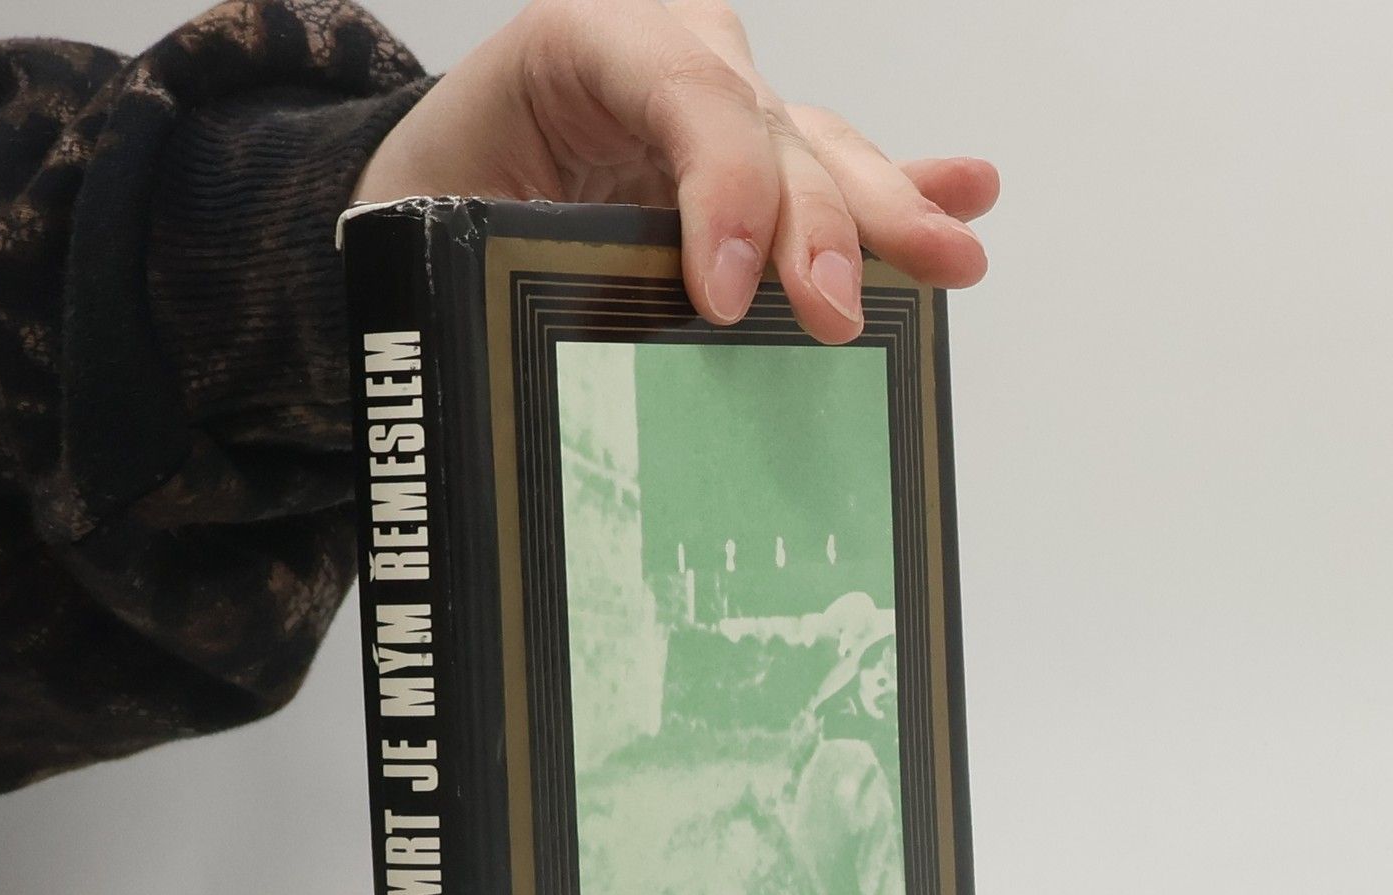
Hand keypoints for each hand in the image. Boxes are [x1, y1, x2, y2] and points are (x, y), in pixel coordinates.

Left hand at [356, 0, 997, 344]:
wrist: (426, 175)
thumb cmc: (433, 195)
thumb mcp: (443, 217)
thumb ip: (519, 257)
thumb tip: (568, 359)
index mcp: (583, 38)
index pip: (684, 95)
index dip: (722, 192)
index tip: (726, 298)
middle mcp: (667, 48)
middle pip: (772, 128)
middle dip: (819, 223)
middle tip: (836, 313)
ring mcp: (715, 95)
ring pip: (816, 147)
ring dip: (890, 211)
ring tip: (952, 257)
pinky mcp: (741, 147)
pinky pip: (826, 162)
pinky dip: (896, 186)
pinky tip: (966, 196)